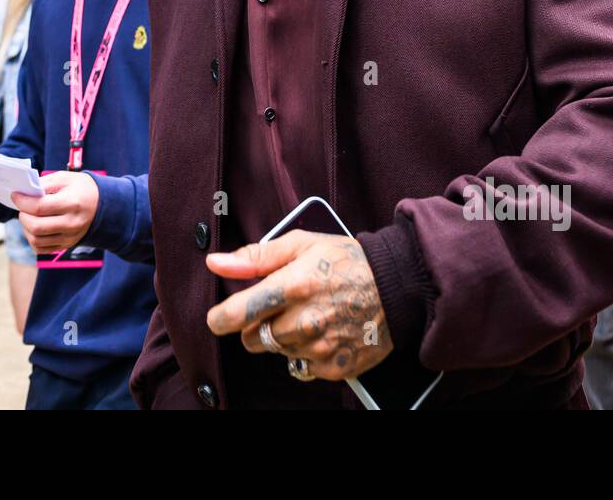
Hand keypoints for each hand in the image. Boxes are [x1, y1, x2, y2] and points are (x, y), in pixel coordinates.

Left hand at [13, 171, 98, 252]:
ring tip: (28, 216)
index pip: (39, 207)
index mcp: (72, 203)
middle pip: (36, 226)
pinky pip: (41, 248)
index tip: (15, 195)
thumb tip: (24, 192)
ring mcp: (69, 237)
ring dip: (25, 228)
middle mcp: (71, 223)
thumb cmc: (81, 188)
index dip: (23, 202)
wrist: (103, 205)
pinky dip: (32, 239)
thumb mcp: (65, 178)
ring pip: (36, 240)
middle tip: (22, 206)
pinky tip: (34, 227)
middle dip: (23, 215)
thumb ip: (44, 183)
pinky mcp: (66, 245)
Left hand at [205, 231, 392, 381]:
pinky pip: (300, 367)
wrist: (397, 287)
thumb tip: (215, 263)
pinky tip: (322, 332)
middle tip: (279, 307)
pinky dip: (304, 353)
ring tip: (307, 315)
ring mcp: (320, 348)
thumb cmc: (345, 260)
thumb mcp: (301, 245)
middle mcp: (305, 321)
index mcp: (293, 286)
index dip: (220, 318)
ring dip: (282, 338)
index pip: (237, 314)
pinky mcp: (334, 368)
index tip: (219, 317)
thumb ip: (254, 257)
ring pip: (276, 352)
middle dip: (256, 325)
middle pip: (252, 338)